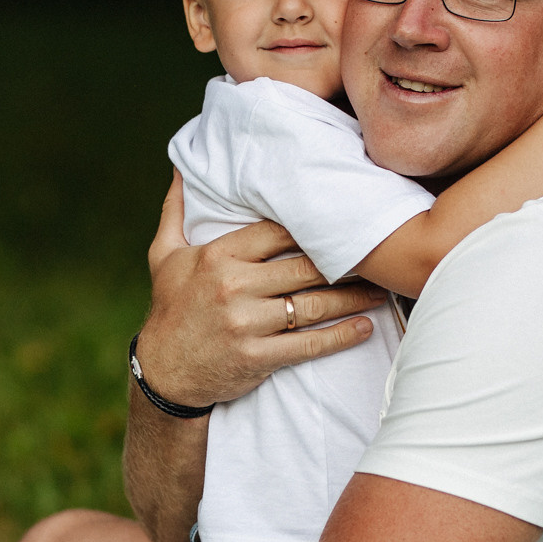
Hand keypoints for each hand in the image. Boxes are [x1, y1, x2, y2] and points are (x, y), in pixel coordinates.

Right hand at [136, 170, 391, 408]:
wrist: (162, 372)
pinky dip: (340, 336)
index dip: (313, 227)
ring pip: (313, 305)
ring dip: (352, 298)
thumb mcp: (164, 255)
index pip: (277, 232)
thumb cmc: (168, 308)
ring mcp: (247, 324)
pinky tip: (364, 328)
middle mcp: (233, 287)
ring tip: (379, 291)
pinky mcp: (257, 357)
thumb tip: (182, 168)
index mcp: (217, 257)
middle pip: (304, 267)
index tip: (342, 222)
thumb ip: (176, 211)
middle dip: (343, 262)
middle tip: (375, 256)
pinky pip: (308, 343)